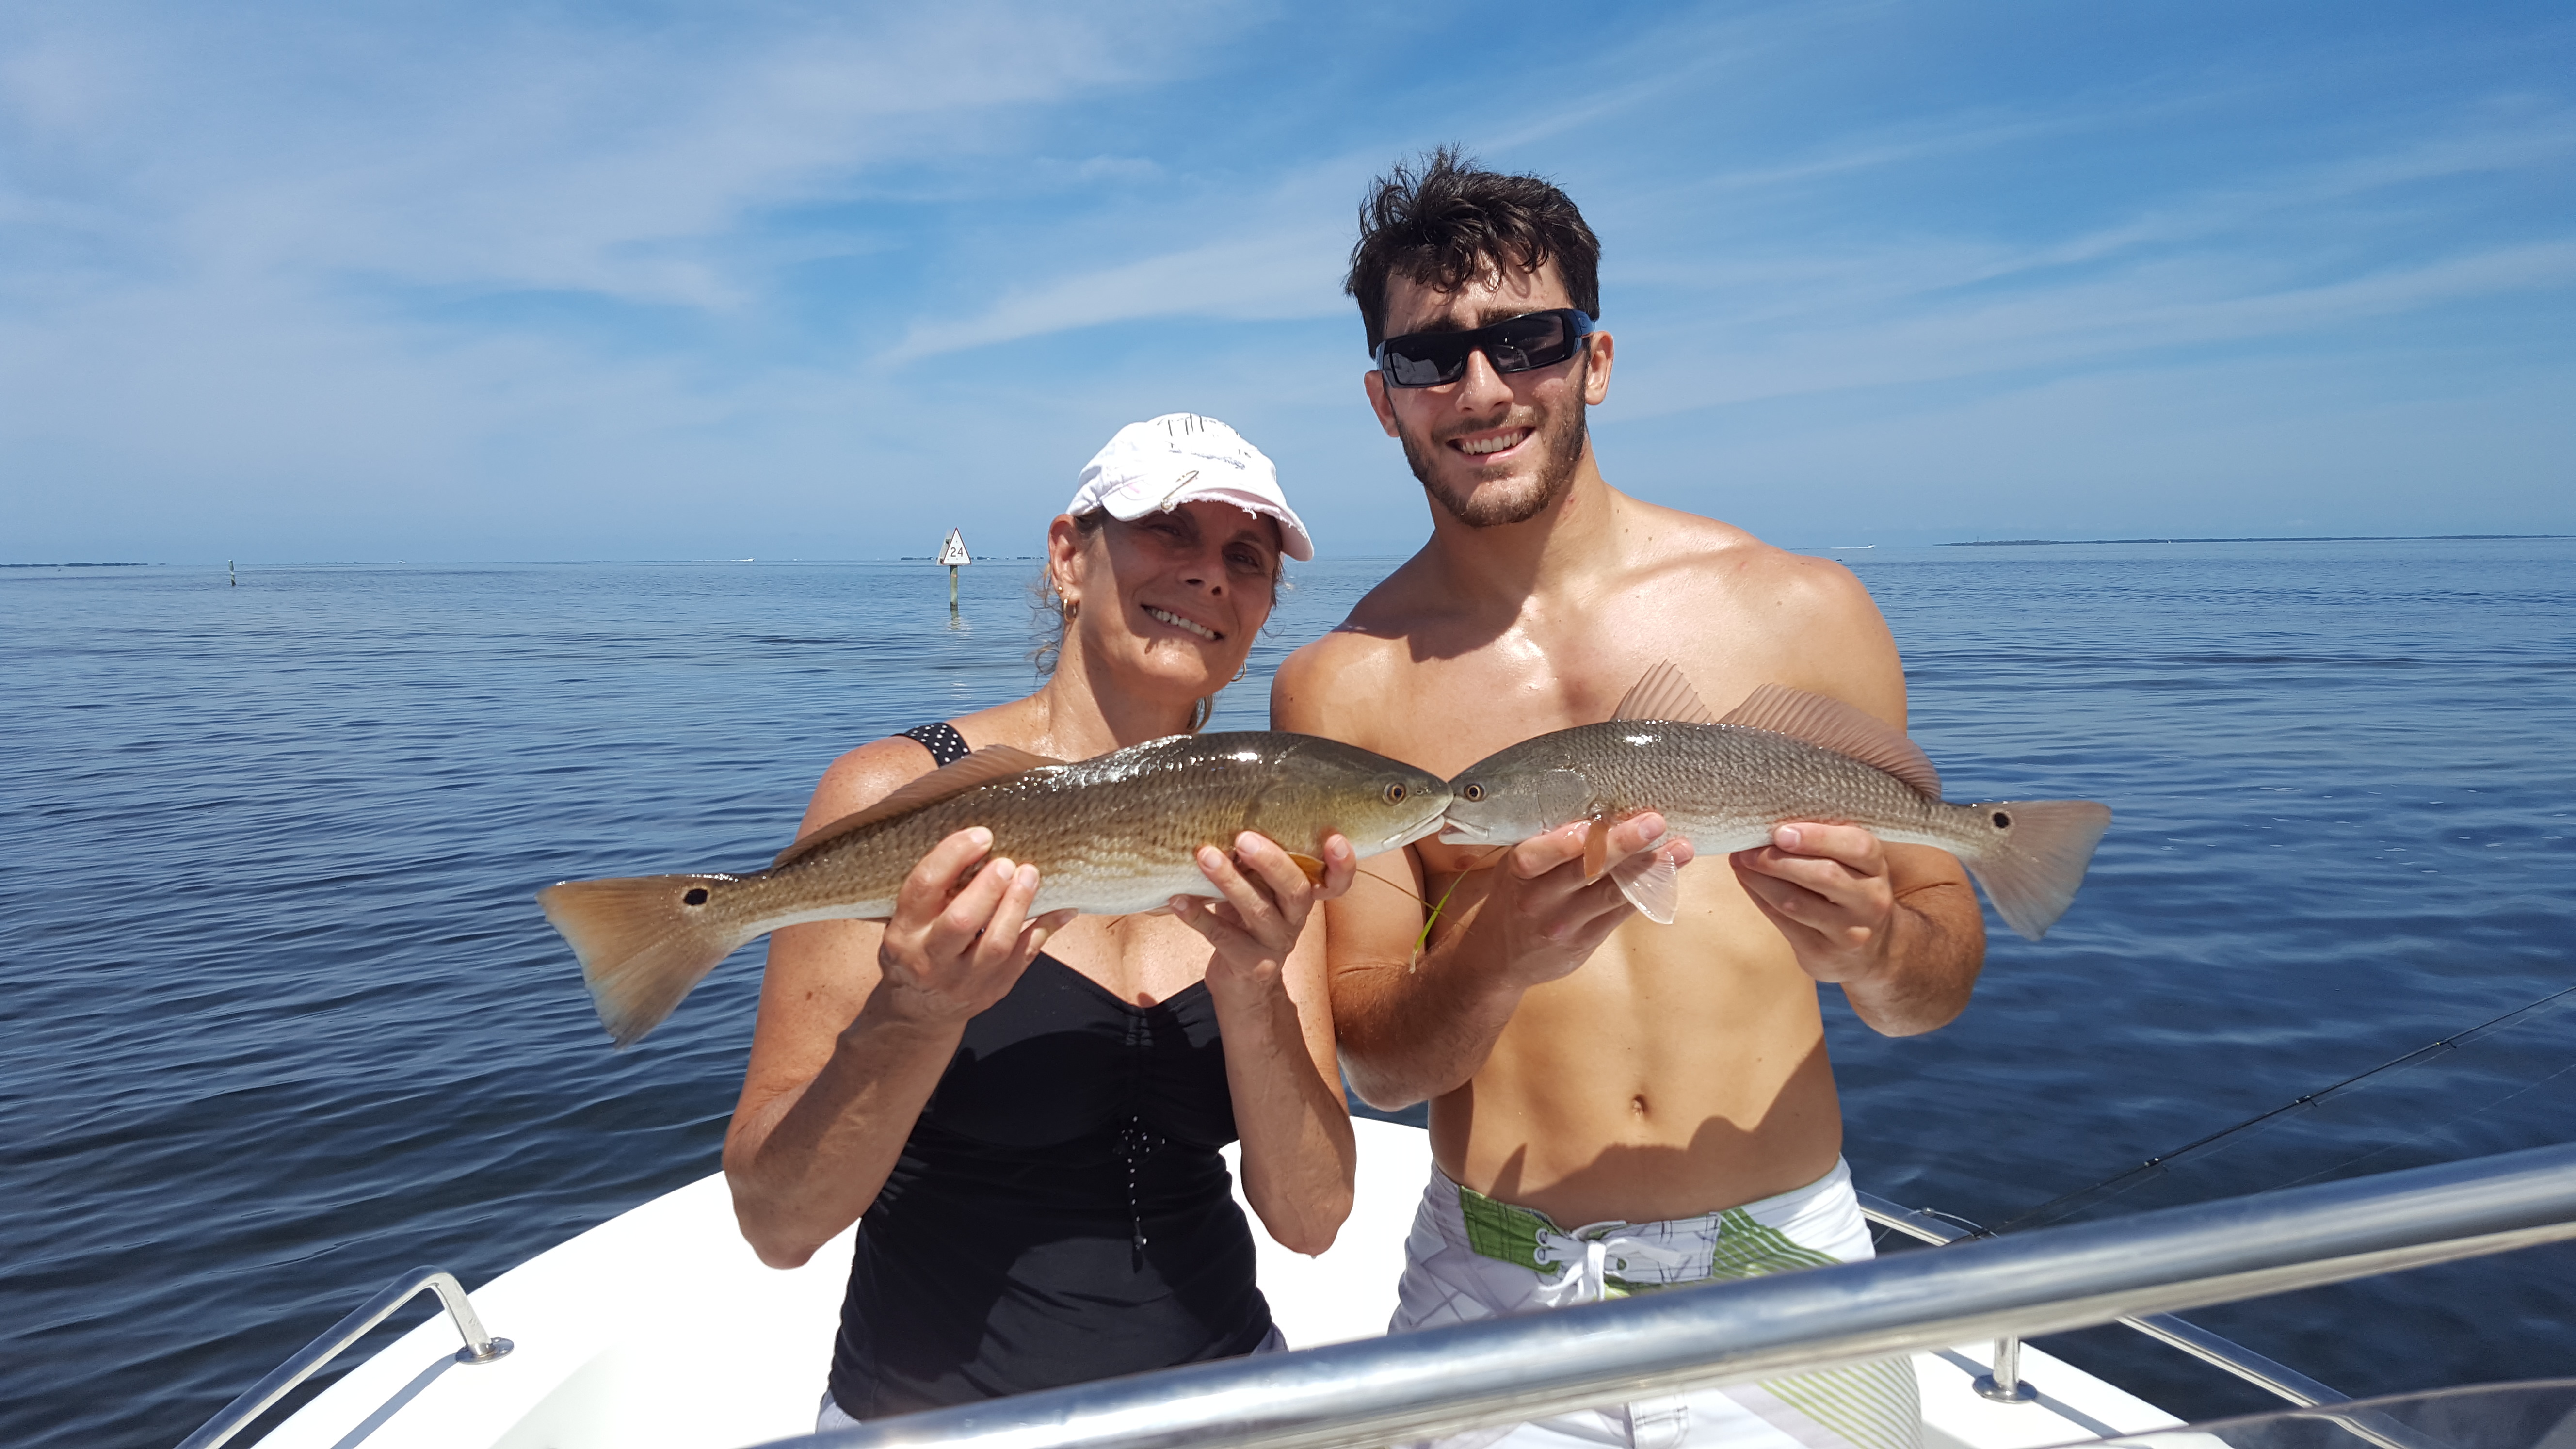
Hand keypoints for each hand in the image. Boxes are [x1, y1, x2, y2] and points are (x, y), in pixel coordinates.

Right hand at [870, 827, 1075, 1025]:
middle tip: (1007, 862)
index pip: (924, 887)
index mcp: (903, 932)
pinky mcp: (994, 990)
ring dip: (1017, 905)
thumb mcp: (908, 921)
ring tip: (1030, 874)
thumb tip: (978, 845)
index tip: (981, 836)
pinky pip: (1025, 957)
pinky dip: (1045, 929)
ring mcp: (964, 979)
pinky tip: (1062, 908)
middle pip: (961, 921)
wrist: (921, 1010)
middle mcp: (930, 959)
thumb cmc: (918, 948)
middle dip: (989, 887)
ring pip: (996, 943)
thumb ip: (933, 891)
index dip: (953, 856)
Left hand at [1169, 832, 1355, 997]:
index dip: (1342, 864)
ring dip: (1230, 881)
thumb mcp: (1258, 891)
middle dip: (1271, 862)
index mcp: (1302, 897)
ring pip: (1258, 911)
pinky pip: (1223, 937)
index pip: (1336, 883)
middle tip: (1244, 838)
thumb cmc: (1246, 922)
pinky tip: (1178, 899)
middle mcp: (1295, 920)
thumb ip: (1253, 865)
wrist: (1243, 984)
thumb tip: (1225, 820)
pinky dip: (1198, 915)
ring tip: (1205, 856)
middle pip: (1295, 890)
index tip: (1335, 839)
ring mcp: (1275, 945)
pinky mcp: (1251, 965)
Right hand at [1479, 813, 1694, 988]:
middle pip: (1583, 871)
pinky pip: (1620, 913)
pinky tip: (1670, 872)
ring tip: (1681, 848)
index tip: (1590, 824)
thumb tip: (1593, 802)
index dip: (1562, 843)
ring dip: (1650, 868)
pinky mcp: (1585, 941)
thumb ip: (1544, 842)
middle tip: (1654, 822)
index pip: (1534, 857)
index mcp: (1517, 874)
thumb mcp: (1513, 867)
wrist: (1499, 958)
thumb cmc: (1513, 895)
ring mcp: (1564, 924)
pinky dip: (1647, 891)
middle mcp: (1539, 901)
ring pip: (1611, 893)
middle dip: (1622, 845)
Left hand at [1730, 822, 1898, 983]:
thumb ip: (1824, 844)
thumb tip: (1770, 824)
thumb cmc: (1850, 894)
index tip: (1781, 831)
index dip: (1818, 837)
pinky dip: (1760, 898)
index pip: (1858, 847)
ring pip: (1797, 902)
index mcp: (1877, 868)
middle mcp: (1870, 900)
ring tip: (1740, 861)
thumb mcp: (1852, 866)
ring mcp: (1849, 931)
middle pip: (1824, 875)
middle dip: (1778, 859)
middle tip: (1747, 848)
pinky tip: (1748, 882)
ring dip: (1761, 879)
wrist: (1869, 953)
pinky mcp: (1823, 953)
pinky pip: (1784, 923)